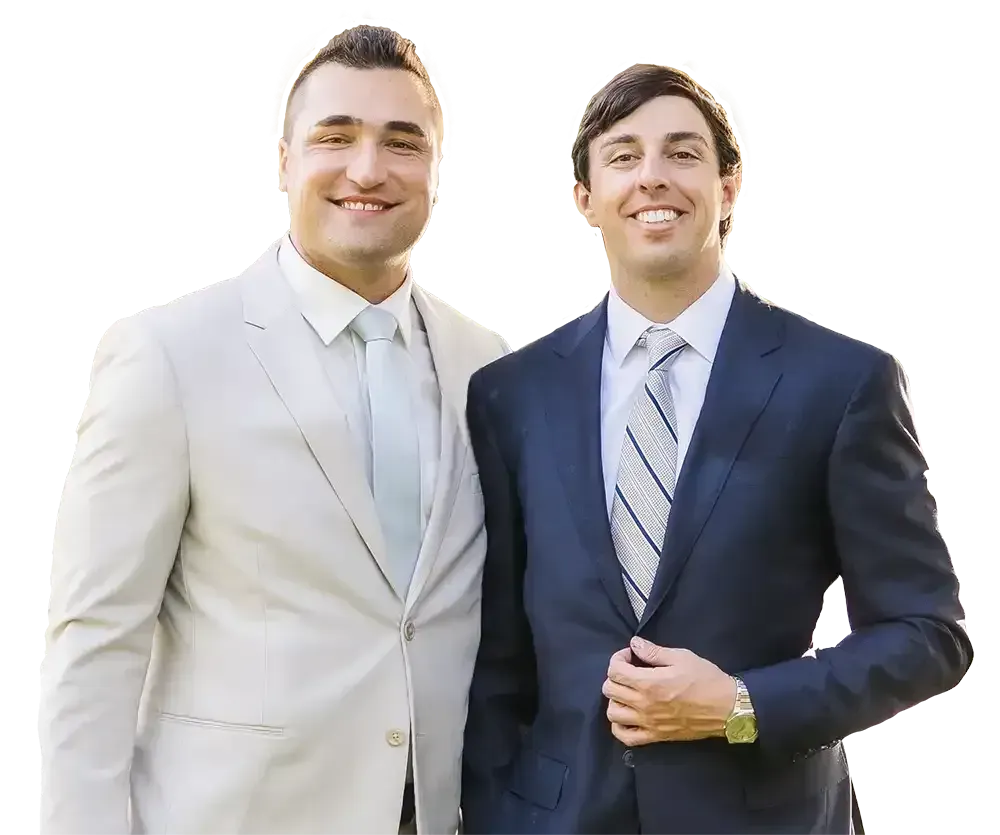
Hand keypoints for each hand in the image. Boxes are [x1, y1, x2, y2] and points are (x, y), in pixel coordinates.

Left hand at [602, 637, 736, 745]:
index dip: (619, 658)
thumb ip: (654, 651)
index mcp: (648, 683)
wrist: (727, 708)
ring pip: (612, 713)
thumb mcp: (681, 657)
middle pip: (609, 690)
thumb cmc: (706, 679)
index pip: (615, 670)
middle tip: (631, 670)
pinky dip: (620, 727)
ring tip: (629, 692)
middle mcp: (643, 705)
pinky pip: (626, 737)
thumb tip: (634, 644)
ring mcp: (648, 723)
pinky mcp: (655, 737)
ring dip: (616, 699)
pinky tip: (628, 716)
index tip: (631, 655)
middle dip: (616, 675)